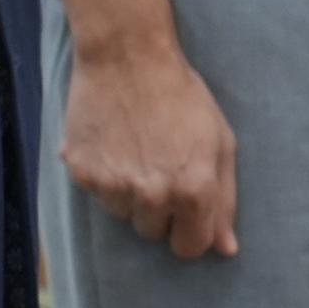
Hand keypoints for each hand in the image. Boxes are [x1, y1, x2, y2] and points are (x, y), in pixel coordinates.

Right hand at [49, 0, 237, 258]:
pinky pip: (95, 192)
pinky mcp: (82, 171)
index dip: (188, 229)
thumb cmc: (181, 97)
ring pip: (121, 213)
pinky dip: (102, 175)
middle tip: (158, 168)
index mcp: (193, 191)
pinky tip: (112, 144)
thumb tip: (226, 250)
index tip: (184, 209)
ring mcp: (113, 185)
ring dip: (128, 193)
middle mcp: (152, 195)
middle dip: (157, 209)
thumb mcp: (219, 144)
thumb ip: (224, 201)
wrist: (126, 58)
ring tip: (133, 153)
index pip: (189, 247)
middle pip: (151, 232)